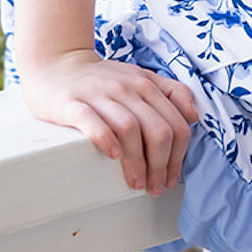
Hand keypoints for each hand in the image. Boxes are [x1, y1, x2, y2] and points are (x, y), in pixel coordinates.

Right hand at [20, 48, 199, 194]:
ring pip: (130, 128)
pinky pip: (93, 122)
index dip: (179, 156)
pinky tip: (112, 156)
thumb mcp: (141, 77)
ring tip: (136, 184)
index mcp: (146, 84)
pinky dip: (106, 140)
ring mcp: (100, 95)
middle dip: (161, 165)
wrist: (57, 64)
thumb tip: (193, 116)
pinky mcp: (73, 103)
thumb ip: (171, 91)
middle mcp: (127, 88)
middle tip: (155, 187)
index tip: (172, 177)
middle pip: (157, 130)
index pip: (176, 123)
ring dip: (137, 162)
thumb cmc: (102, 79)